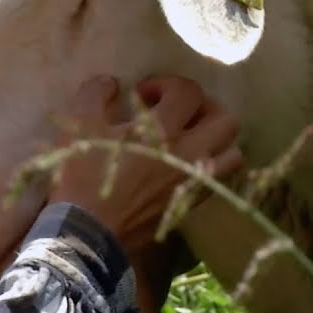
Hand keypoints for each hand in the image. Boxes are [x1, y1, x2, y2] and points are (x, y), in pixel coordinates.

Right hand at [45, 75, 242, 312]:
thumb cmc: (84, 175)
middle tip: (177, 112)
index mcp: (164, 129)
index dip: (166, 83)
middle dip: (204, 107)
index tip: (142, 95)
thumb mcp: (80, 126)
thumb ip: (95, 94)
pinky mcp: (190, 204)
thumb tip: (112, 82)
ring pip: (233, 153)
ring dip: (216, 139)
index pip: (188, 92)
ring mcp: (194, 181)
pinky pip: (219, 180)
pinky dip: (210, 166)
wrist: (88, 231)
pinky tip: (185, 165)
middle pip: (226, 120)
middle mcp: (189, 153)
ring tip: (191, 138)